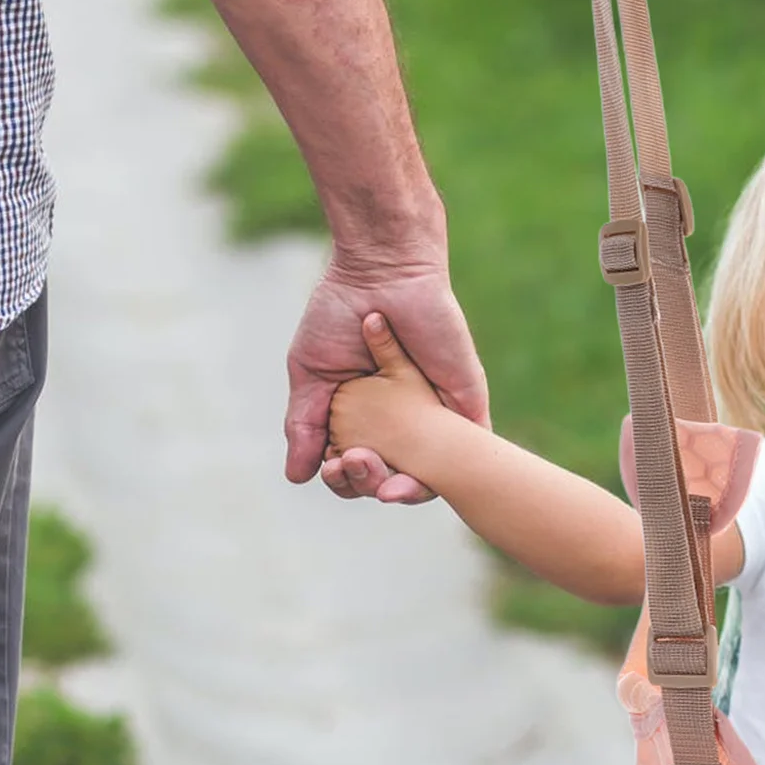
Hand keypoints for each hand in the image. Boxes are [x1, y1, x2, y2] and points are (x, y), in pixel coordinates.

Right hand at [285, 253, 486, 501]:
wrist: (381, 273)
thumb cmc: (341, 314)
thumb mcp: (312, 374)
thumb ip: (304, 425)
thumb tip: (297, 477)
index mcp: (367, 421)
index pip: (358, 469)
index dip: (344, 479)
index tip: (331, 466)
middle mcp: (404, 425)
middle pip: (391, 480)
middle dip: (368, 485)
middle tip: (350, 465)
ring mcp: (436, 418)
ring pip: (429, 477)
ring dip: (402, 491)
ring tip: (377, 478)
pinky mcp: (466, 406)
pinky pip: (467, 456)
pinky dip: (445, 476)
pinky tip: (415, 481)